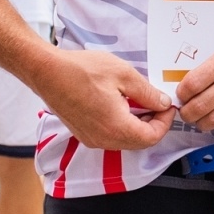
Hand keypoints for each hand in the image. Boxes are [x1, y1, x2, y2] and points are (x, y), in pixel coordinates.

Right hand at [35, 48, 174, 150]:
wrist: (46, 71)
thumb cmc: (82, 70)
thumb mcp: (124, 74)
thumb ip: (147, 93)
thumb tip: (163, 103)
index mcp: (116, 128)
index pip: (151, 138)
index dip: (165, 122)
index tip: (168, 105)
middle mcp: (103, 140)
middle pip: (139, 142)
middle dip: (154, 124)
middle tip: (157, 103)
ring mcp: (91, 139)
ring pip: (125, 141)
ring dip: (138, 125)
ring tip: (141, 101)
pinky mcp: (84, 133)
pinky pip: (111, 136)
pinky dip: (123, 125)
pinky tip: (123, 105)